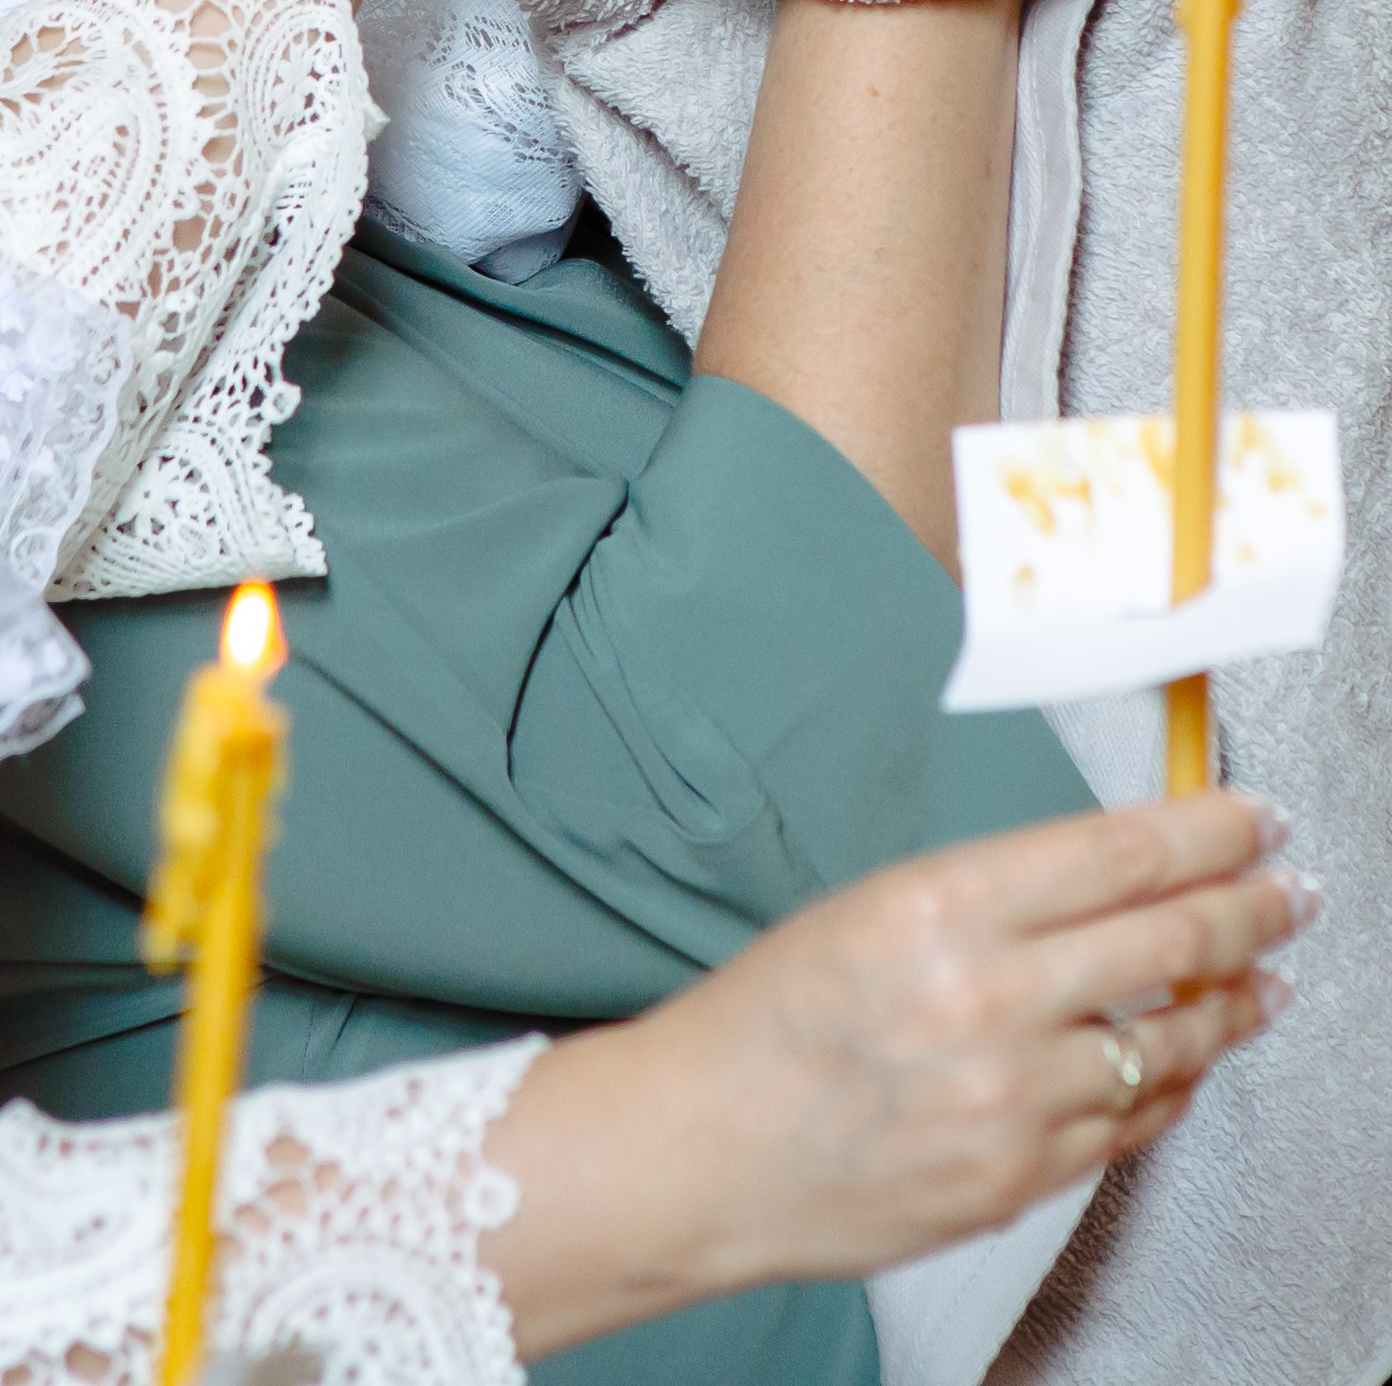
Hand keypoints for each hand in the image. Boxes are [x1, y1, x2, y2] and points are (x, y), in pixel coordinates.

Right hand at [483, 792, 1300, 1357]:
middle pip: (1170, 940)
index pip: (1120, 854)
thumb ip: (997, 896)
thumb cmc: (769, 1020)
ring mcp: (1011, 1100)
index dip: (1211, 831)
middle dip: (1253, 907)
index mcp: (940, 906)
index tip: (1255, 818)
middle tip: (1294, 888)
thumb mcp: (872, 908)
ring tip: (1265, 979)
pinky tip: (1187, 1059)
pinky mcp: (1020, 1179)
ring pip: (1169, 1042)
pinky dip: (1171, 1084)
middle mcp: (987, 999)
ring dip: (1233, 1003)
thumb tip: (1119, 878)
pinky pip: (1131, 1123)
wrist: (705, 1148)